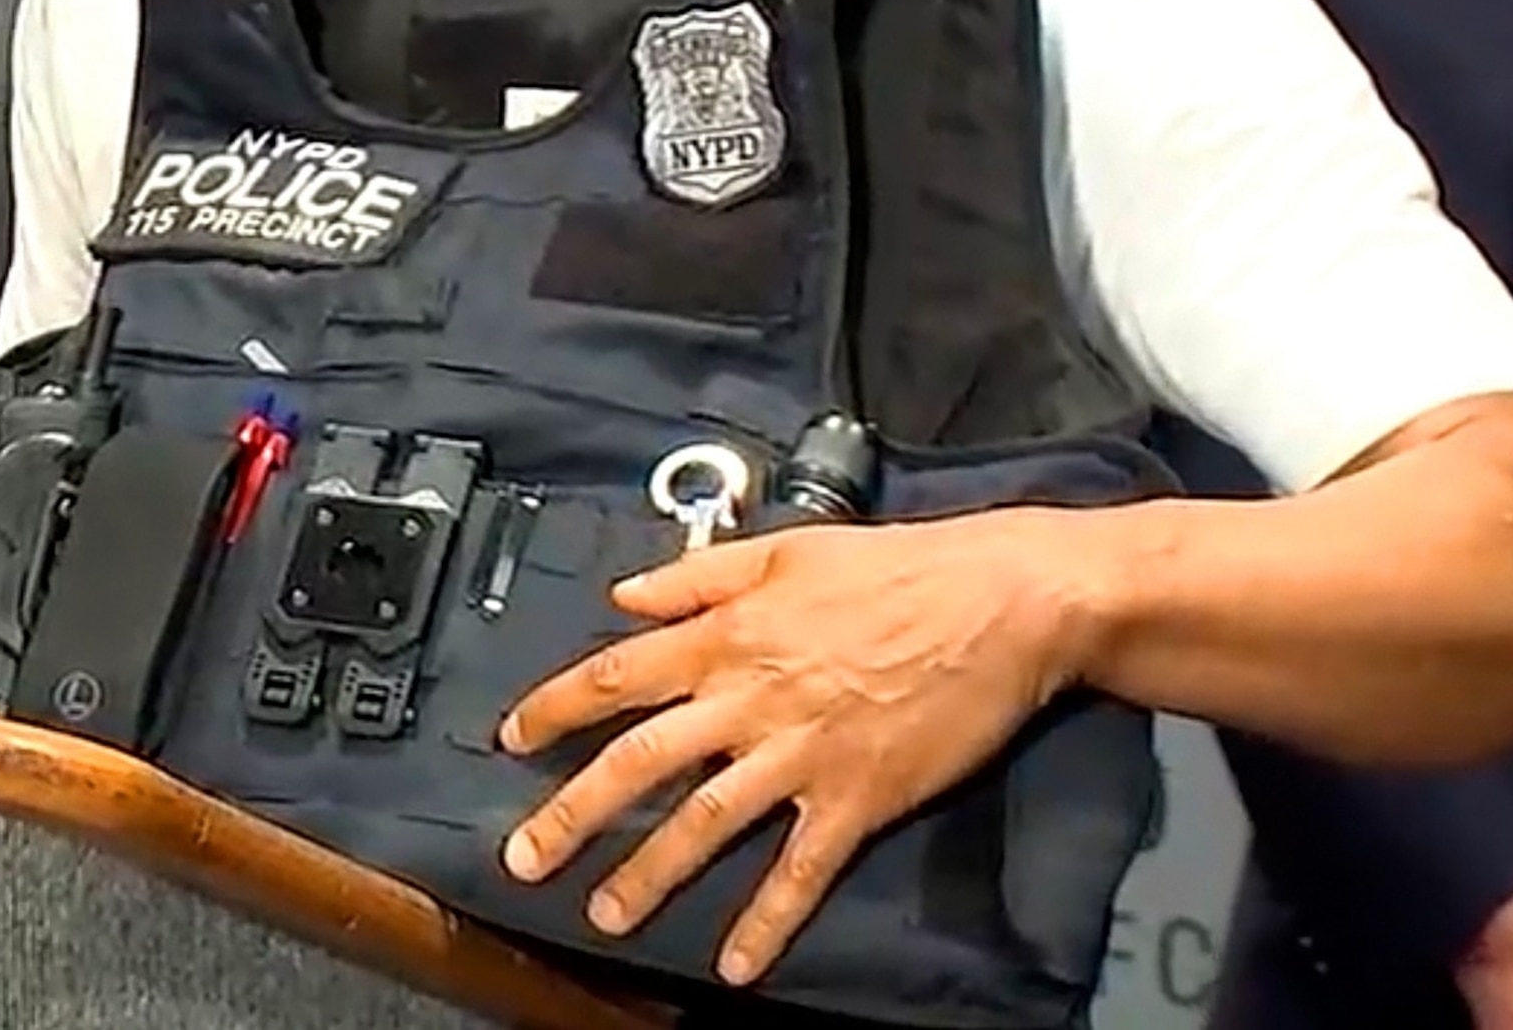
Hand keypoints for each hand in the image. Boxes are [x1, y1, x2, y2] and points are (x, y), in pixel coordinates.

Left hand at [494, 506, 1103, 986]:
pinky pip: (801, 870)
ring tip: (604, 915)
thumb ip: (697, 575)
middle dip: (575, 813)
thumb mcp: (785, 549)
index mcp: (726, 634)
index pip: (617, 674)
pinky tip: (736, 964)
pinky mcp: (857, 797)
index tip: (510, 739)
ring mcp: (801, 754)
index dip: (555, 708)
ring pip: (706, 822)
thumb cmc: (896, 567)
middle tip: (525, 858)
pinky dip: (767, 921)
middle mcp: (749, 698)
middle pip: (639, 760)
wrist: (1002, 602)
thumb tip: (624, 594)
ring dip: (651, 874)